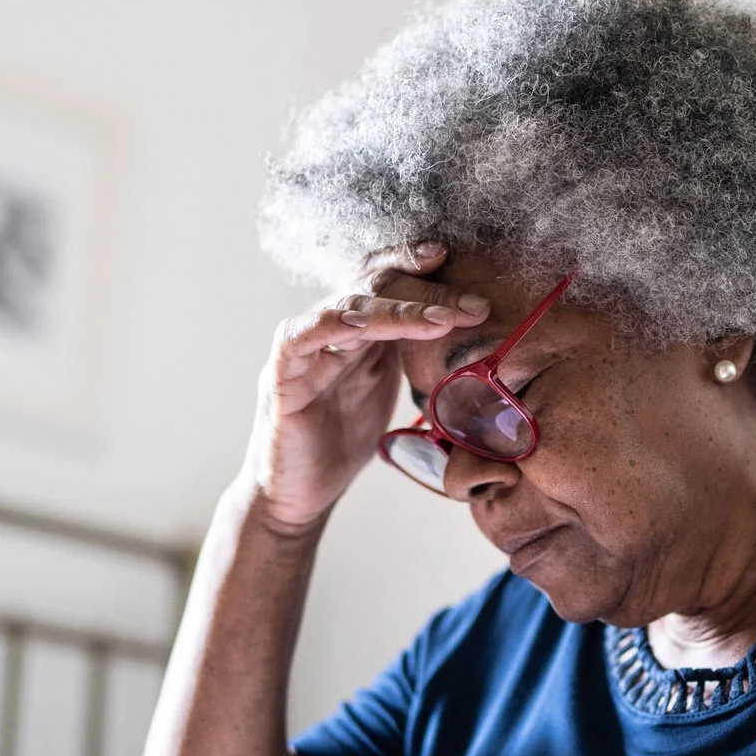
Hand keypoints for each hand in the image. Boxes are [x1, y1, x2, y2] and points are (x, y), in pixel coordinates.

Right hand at [242, 243, 489, 532]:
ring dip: (397, 310)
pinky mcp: (281, 379)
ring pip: (347, 307)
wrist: (298, 496)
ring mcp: (302, 351)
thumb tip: (469, 339)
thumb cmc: (341, 444)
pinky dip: (332, 322)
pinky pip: (300, 338)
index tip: (452, 259)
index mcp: (355, 332)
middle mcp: (326, 331)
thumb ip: (411, 359)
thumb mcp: (387, 392)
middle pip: (373, 286)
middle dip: (426, 291)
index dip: (412, 265)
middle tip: (474, 305)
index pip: (383, 282)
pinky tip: (365, 322)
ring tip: (442, 321)